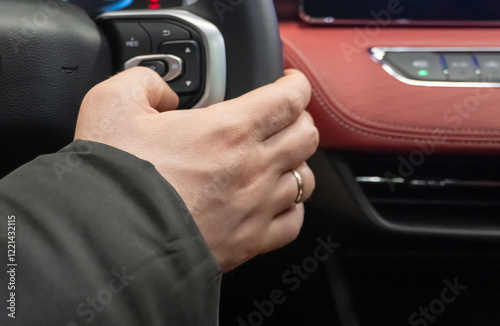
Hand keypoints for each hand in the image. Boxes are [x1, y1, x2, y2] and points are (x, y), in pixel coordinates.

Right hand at [75, 67, 317, 270]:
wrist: (112, 244)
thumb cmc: (116, 181)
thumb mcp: (111, 106)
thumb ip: (143, 83)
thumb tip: (163, 93)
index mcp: (229, 131)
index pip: (290, 98)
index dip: (295, 83)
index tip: (288, 82)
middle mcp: (253, 168)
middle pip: (306, 135)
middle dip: (299, 119)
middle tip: (283, 117)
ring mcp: (256, 208)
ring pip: (306, 179)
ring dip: (296, 163)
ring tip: (280, 160)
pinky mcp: (250, 242)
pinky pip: (292, 222)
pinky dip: (292, 208)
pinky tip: (277, 203)